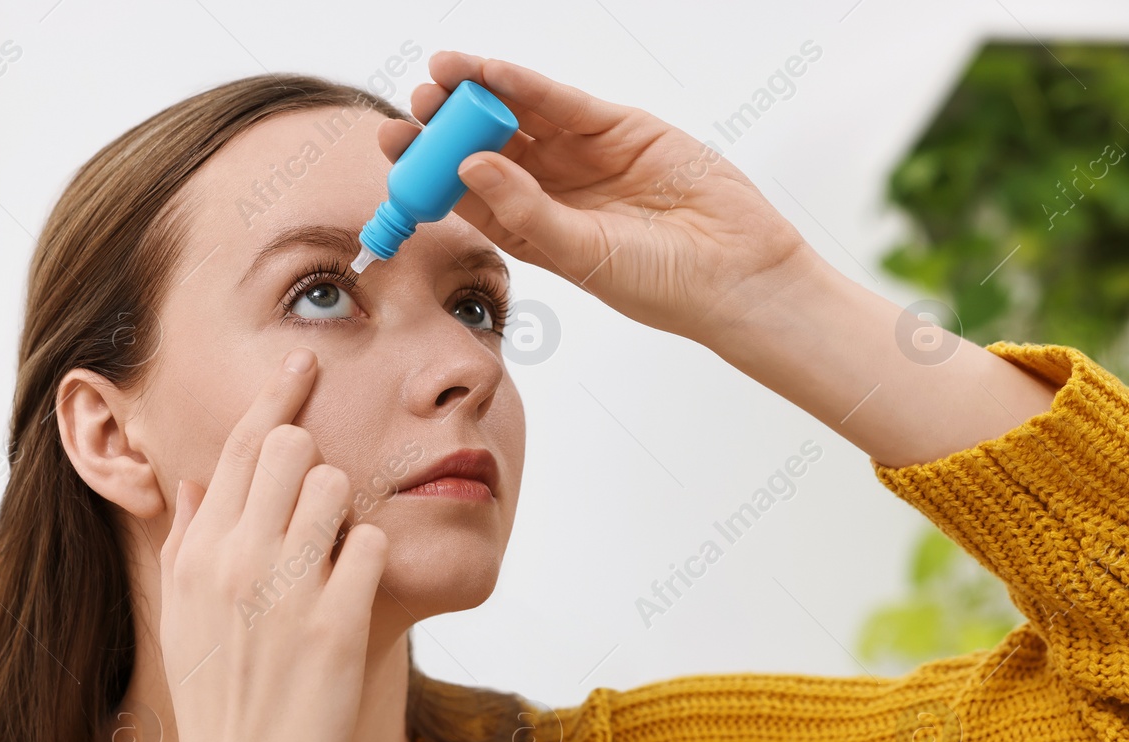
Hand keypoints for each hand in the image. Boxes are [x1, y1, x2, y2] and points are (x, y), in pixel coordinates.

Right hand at [158, 347, 389, 741]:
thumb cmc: (215, 699)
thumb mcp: (181, 615)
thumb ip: (188, 539)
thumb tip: (195, 479)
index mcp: (196, 551)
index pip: (237, 444)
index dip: (276, 393)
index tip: (303, 358)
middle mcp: (236, 559)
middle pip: (291, 447)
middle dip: (313, 460)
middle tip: (315, 502)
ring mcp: (287, 589)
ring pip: (335, 485)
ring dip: (344, 511)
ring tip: (330, 558)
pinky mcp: (339, 622)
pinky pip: (373, 545)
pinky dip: (371, 559)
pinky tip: (354, 591)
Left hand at [378, 51, 816, 348]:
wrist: (734, 272)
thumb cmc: (658, 282)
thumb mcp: (579, 252)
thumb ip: (524, 209)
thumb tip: (467, 165)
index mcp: (530, 231)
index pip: (467, 193)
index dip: (429, 168)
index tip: (394, 147)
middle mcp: (549, 191)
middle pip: (485, 147)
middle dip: (448, 123)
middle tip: (414, 104)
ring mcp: (582, 157)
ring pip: (519, 117)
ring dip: (480, 94)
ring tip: (440, 75)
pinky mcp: (617, 130)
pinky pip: (562, 103)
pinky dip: (526, 86)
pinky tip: (492, 71)